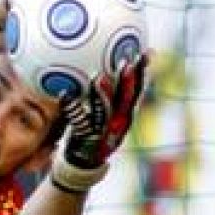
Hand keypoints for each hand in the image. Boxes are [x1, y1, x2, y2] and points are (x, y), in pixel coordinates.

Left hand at [51, 55, 148, 191]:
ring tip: (99, 77)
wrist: (84, 161)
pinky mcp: (88, 138)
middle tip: (126, 61)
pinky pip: (80, 121)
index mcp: (126, 115)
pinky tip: (65, 94)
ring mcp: (104, 131)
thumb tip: (107, 64)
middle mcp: (119, 123)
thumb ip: (111, 93)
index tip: (148, 53)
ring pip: (106, 111)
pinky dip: (73, 107)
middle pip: (127, 100)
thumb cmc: (94, 131)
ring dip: (104, 94)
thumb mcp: (107, 113)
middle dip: (129, 81)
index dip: (143, 73)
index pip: (138, 90)